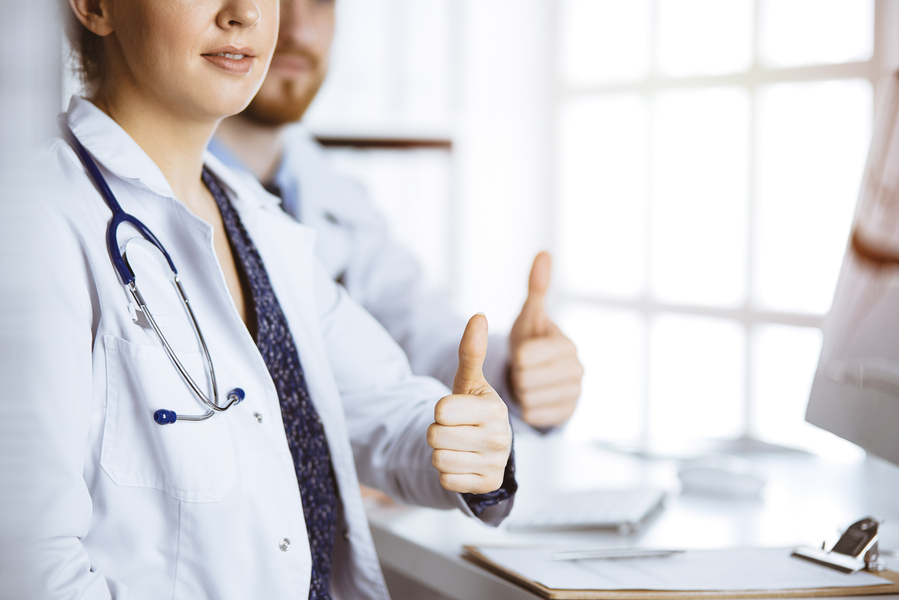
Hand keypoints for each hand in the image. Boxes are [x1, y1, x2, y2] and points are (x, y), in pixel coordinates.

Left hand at [427, 314, 512, 493]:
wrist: (490, 448)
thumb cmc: (474, 409)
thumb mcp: (470, 381)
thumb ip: (472, 351)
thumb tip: (479, 316)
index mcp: (494, 408)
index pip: (440, 410)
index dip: (440, 410)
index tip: (456, 410)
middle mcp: (499, 437)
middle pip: (435, 435)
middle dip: (438, 432)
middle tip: (456, 429)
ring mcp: (494, 463)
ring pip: (438, 459)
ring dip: (442, 453)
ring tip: (459, 445)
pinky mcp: (486, 484)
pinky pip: (445, 481)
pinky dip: (449, 473)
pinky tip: (464, 462)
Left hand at [508, 252, 583, 427]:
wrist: (541, 374)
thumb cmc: (531, 340)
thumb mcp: (530, 316)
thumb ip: (536, 289)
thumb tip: (544, 252)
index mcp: (567, 345)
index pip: (524, 357)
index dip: (516, 357)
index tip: (522, 354)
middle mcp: (577, 370)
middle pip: (525, 379)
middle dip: (518, 375)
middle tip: (524, 370)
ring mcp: (575, 394)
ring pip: (528, 399)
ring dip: (521, 393)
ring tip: (528, 383)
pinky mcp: (568, 414)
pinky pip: (533, 415)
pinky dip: (527, 409)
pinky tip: (533, 398)